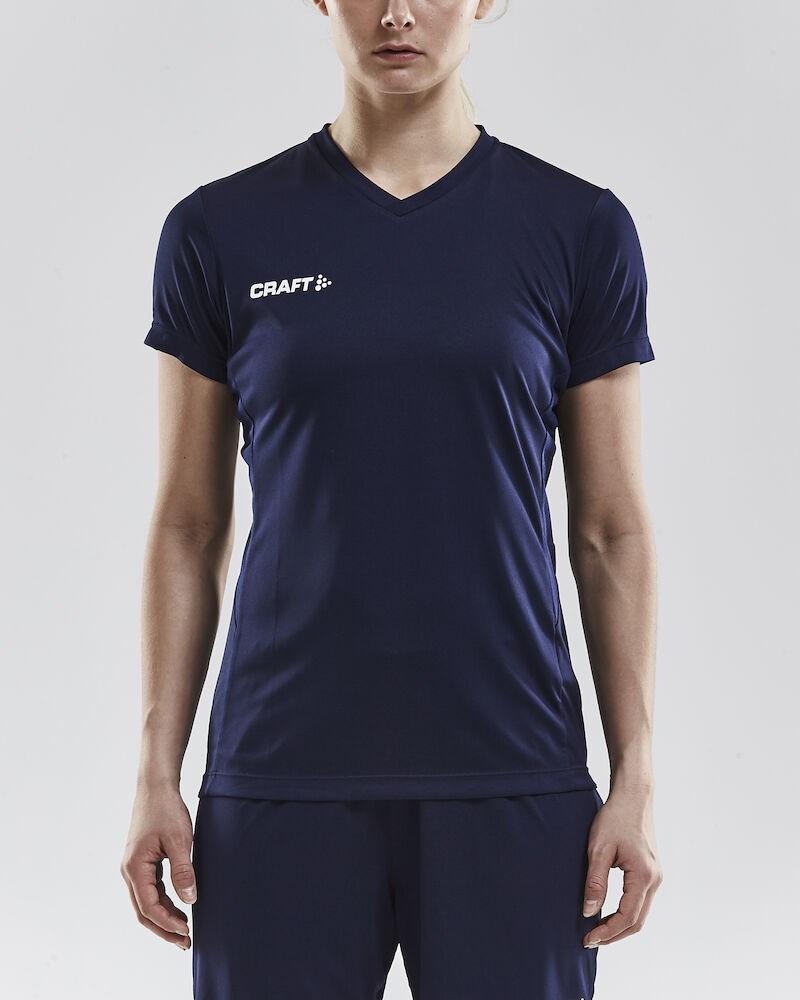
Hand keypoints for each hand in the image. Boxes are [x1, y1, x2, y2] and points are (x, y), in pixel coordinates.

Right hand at [120, 782, 196, 949]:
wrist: (156, 787)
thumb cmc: (166, 809)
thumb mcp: (180, 839)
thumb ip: (183, 870)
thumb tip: (189, 900)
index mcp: (135, 868)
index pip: (149, 907)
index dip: (168, 923)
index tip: (187, 932)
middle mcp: (129, 871)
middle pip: (144, 911)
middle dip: (164, 929)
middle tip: (186, 942)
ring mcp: (134, 867)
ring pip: (147, 902)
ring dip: (164, 917)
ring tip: (185, 929)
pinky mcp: (142, 862)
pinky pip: (151, 890)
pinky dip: (164, 903)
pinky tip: (179, 907)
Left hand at [581, 785, 662, 947]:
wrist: (633, 797)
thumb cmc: (615, 818)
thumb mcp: (598, 848)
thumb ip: (595, 881)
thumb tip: (589, 912)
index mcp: (644, 875)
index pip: (627, 917)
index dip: (607, 932)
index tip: (587, 939)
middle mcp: (655, 879)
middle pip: (637, 921)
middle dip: (614, 935)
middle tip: (590, 940)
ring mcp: (656, 876)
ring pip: (641, 913)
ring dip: (620, 926)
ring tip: (597, 931)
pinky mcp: (652, 872)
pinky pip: (641, 901)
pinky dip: (626, 913)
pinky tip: (609, 913)